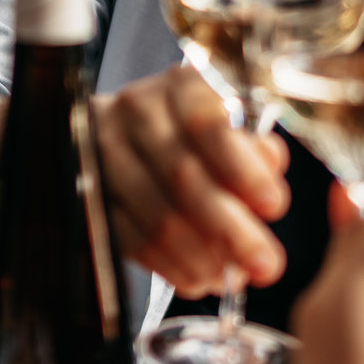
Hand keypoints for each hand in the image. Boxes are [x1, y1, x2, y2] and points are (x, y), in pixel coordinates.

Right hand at [91, 65, 289, 297]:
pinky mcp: (90, 193)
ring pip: (155, 214)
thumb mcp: (234, 128)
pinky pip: (129, 239)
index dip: (242, 169)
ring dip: (200, 255)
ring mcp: (103, 151)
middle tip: (265, 264)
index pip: (207, 124)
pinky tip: (195, 277)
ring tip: (229, 276)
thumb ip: (255, 151)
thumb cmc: (198, 136)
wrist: (131, 137)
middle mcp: (136, 110)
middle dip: (230, 228)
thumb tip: (268, 178)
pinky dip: (168, 266)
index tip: (274, 205)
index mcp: (180, 86)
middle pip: (181, 174)